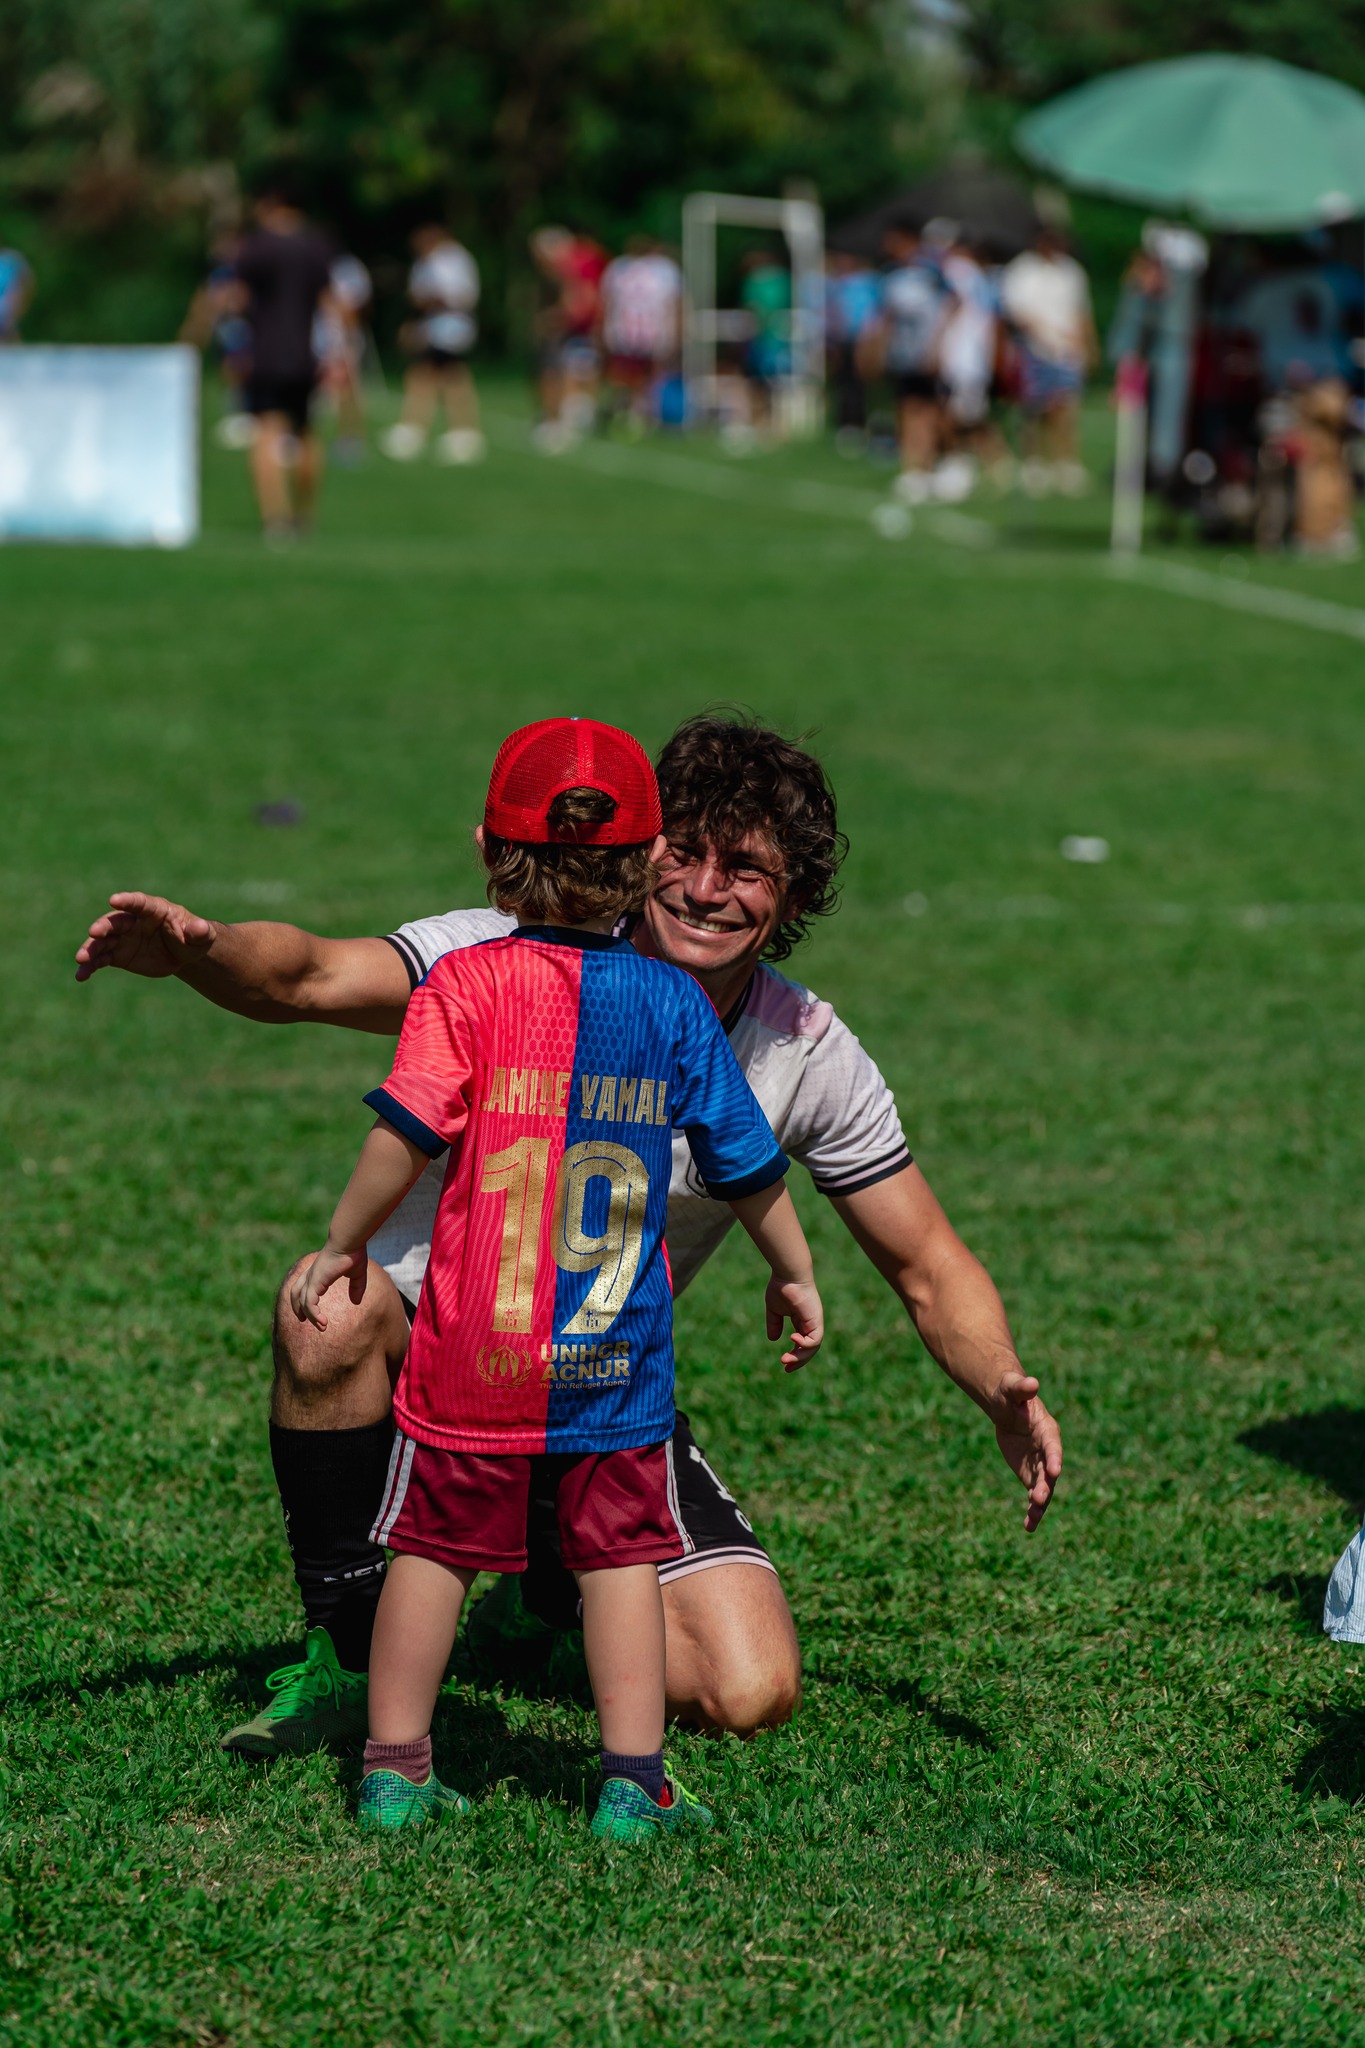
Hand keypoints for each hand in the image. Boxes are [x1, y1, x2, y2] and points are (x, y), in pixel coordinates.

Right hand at [75, 892, 216, 981]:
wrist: (182, 954)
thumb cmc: (193, 939)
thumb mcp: (201, 937)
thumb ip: (200, 932)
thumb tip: (201, 928)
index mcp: (154, 910)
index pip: (139, 903)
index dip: (127, 901)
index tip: (114, 900)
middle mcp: (133, 921)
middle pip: (114, 922)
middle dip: (103, 926)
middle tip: (94, 933)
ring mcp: (123, 937)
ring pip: (103, 941)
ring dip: (91, 949)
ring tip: (80, 959)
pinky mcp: (117, 954)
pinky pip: (100, 959)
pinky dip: (90, 966)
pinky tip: (81, 976)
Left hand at [290, 1244, 367, 1329]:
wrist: (349, 1242)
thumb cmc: (353, 1253)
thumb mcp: (357, 1274)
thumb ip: (356, 1288)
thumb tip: (356, 1302)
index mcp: (318, 1271)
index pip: (304, 1286)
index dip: (304, 1298)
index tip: (311, 1310)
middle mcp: (311, 1275)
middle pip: (295, 1293)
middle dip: (297, 1307)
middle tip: (302, 1320)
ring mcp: (311, 1279)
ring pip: (303, 1303)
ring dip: (311, 1317)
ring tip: (322, 1327)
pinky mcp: (314, 1282)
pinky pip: (309, 1303)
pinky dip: (314, 1315)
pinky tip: (323, 1322)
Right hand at [766, 1276, 822, 1371]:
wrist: (789, 1275)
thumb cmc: (781, 1288)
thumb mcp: (774, 1310)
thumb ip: (774, 1324)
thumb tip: (773, 1339)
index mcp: (802, 1321)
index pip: (802, 1343)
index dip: (795, 1355)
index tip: (784, 1363)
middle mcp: (811, 1323)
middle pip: (809, 1349)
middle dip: (798, 1361)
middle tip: (786, 1368)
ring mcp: (815, 1322)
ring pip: (812, 1348)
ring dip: (799, 1356)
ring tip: (784, 1360)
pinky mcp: (817, 1321)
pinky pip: (815, 1340)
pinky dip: (804, 1345)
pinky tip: (792, 1339)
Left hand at [989, 1372, 1062, 1531]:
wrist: (1006, 1406)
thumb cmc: (1009, 1393)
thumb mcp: (1011, 1388)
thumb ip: (1021, 1388)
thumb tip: (1031, 1382)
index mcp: (1047, 1431)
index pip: (1053, 1446)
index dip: (1054, 1457)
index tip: (1055, 1471)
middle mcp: (1048, 1451)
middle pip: (1049, 1471)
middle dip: (1045, 1485)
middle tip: (1038, 1499)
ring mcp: (1039, 1465)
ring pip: (1043, 1488)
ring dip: (1039, 1503)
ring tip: (1032, 1519)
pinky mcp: (1030, 1475)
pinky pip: (1033, 1495)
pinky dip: (1032, 1511)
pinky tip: (1028, 1527)